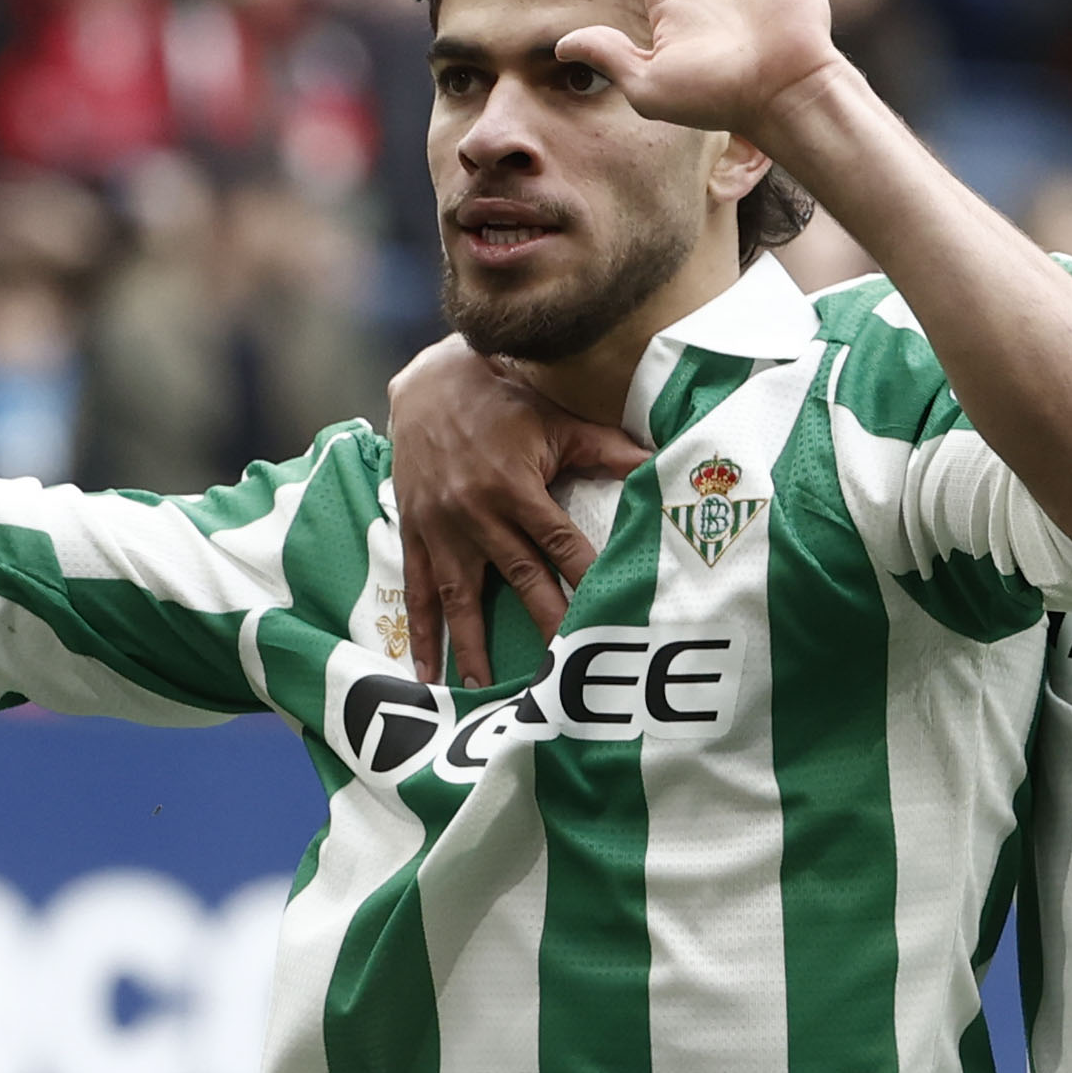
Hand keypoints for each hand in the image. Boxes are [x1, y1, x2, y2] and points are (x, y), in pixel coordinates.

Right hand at [389, 336, 648, 685]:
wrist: (428, 384)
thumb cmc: (501, 401)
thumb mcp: (554, 420)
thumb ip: (604, 448)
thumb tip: (655, 460)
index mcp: (517, 488)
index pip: (561, 542)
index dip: (586, 575)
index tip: (608, 610)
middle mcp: (478, 514)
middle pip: (520, 577)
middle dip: (545, 622)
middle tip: (563, 670)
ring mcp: (442, 528)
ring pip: (461, 595)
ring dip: (472, 644)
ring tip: (482, 688)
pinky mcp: (416, 533)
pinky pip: (417, 589)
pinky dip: (421, 631)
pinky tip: (424, 669)